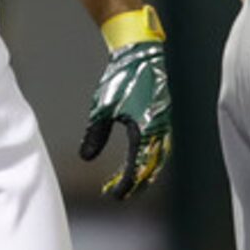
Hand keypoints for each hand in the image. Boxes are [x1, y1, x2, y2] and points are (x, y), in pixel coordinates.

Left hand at [80, 38, 170, 199]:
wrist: (140, 55)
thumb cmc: (120, 79)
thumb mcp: (101, 108)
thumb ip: (95, 135)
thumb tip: (86, 157)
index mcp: (144, 131)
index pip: (135, 168)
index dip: (125, 185)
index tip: (113, 195)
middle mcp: (158, 131)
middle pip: (149, 169)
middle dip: (135, 184)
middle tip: (119, 194)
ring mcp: (164, 125)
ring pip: (156, 159)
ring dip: (143, 173)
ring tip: (127, 181)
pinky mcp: (163, 118)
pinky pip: (159, 147)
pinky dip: (149, 159)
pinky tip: (137, 161)